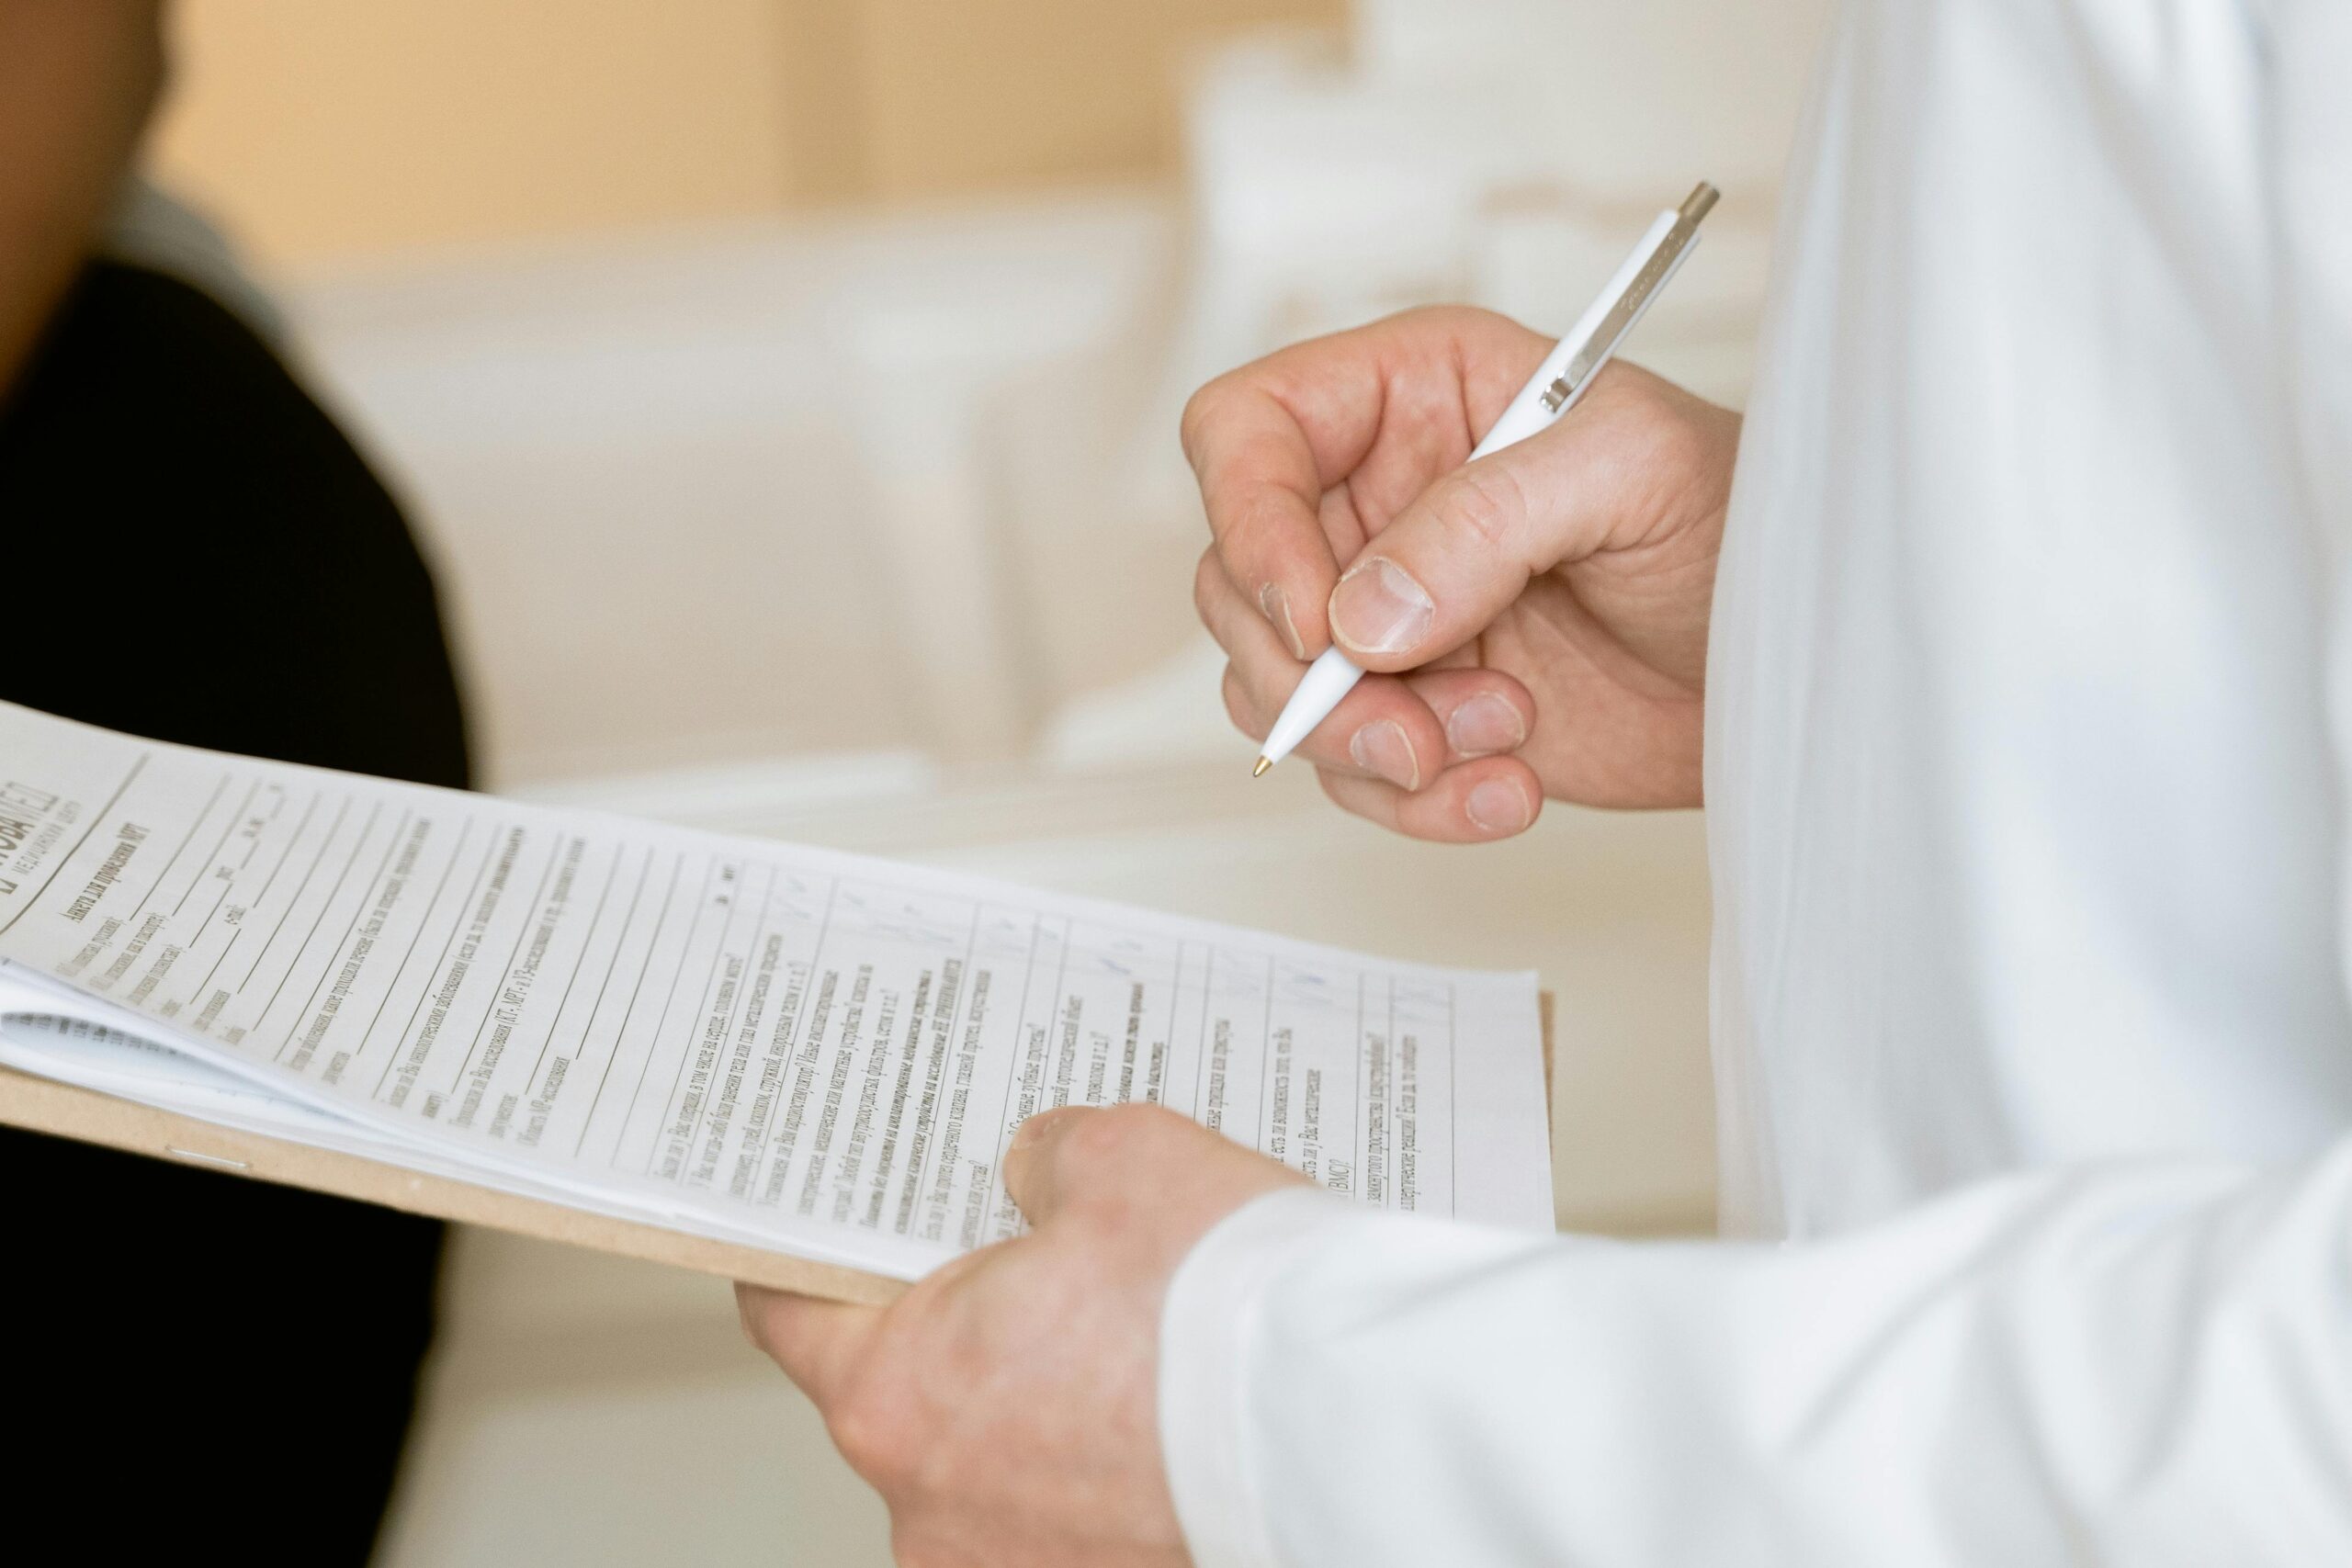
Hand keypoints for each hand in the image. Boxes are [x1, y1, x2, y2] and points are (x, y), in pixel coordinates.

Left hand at [738, 1104, 1308, 1567]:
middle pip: (919, 1390)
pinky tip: (1185, 1405)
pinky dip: (1118, 1463)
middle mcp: (936, 1512)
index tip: (813, 1229)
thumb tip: (1039, 1174)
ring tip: (1150, 1336)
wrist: (1360, 1437)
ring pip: (1008, 1460)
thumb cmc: (1227, 1309)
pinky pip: (1081, 1512)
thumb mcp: (1122, 1158)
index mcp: (898, 1393)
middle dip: (979, 1323)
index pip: (792, 1314)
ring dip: (1057, 1403)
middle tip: (1055, 1259)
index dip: (808, 1253)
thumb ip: (1049, 1159)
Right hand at [1185, 307, 1739, 834]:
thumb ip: (1486, 520)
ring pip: (1277, 691)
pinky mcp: (1419, 710)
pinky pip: (1352, 771)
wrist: (1801, 655)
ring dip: (1371, 745)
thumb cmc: (1738, 517)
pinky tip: (1510, 786)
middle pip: (1240, 584)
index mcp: (1413, 397)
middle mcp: (1378, 502)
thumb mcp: (1629, 471)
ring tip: (1502, 738)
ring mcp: (1390, 615)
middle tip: (1409, 726)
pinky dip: (1417, 801)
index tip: (1315, 615)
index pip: (1247, 433)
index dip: (1249, 521)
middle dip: (1312, 678)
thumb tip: (1364, 613)